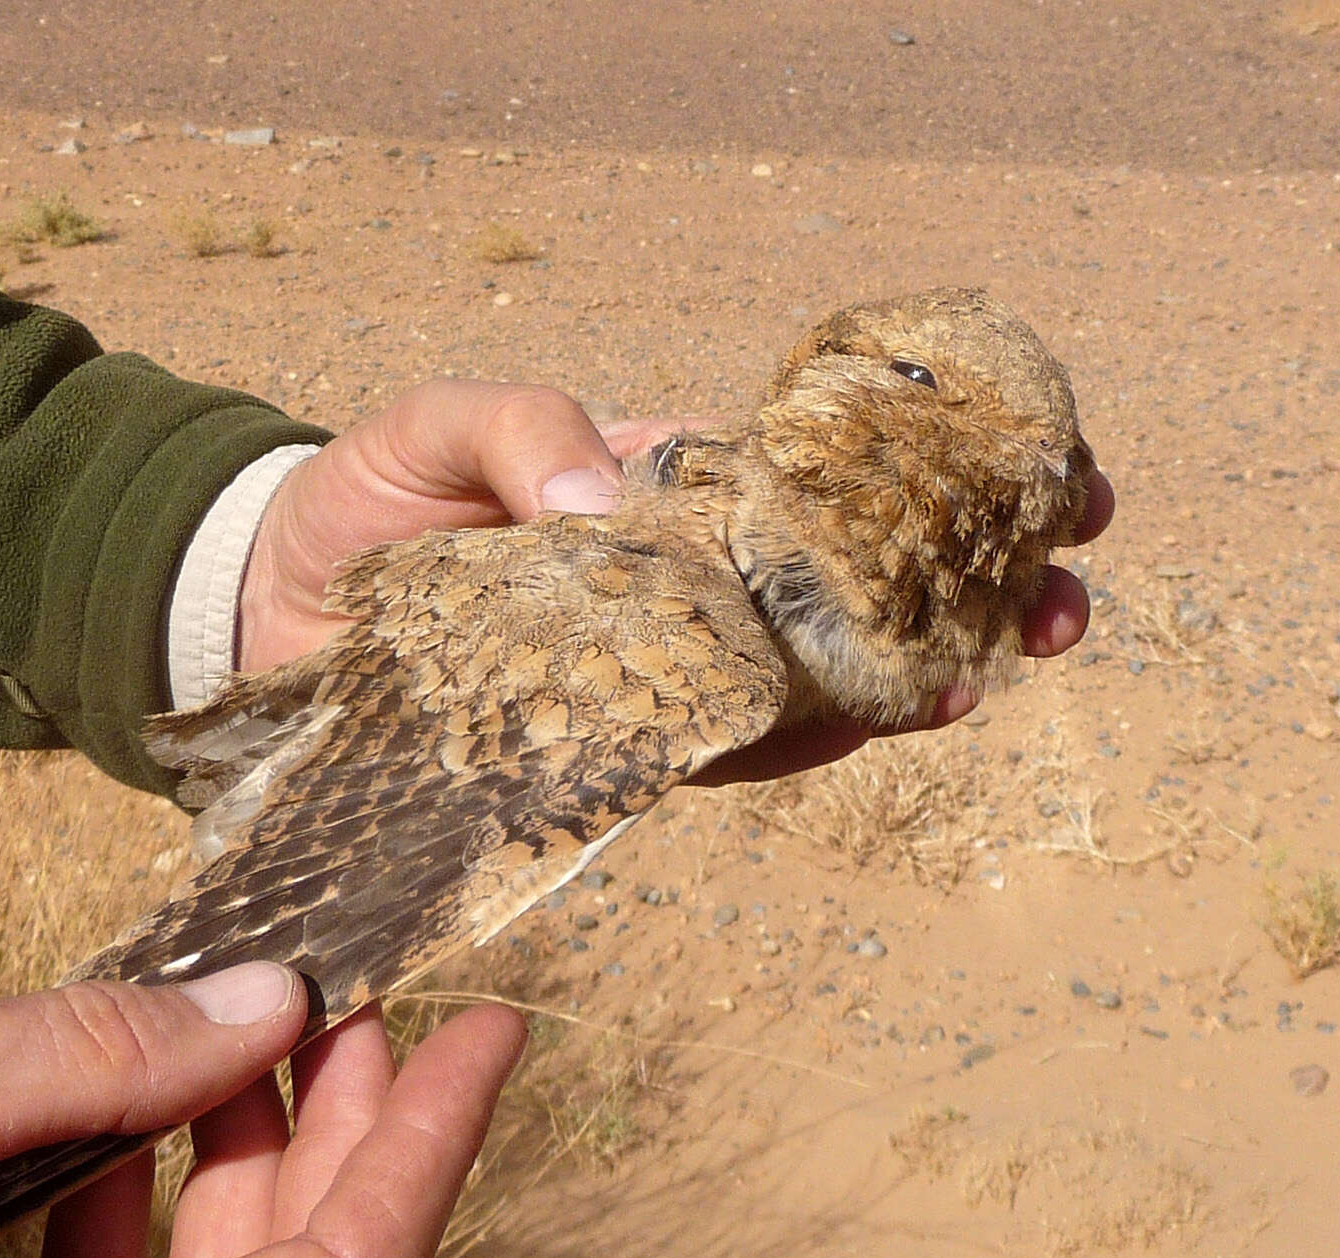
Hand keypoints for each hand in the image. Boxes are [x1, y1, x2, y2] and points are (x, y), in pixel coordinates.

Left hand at [236, 379, 1113, 780]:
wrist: (273, 615)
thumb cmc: (364, 501)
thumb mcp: (438, 424)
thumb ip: (522, 427)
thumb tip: (611, 502)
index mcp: (679, 491)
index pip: (834, 484)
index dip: (946, 482)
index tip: (1055, 482)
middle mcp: (693, 586)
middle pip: (859, 590)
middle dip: (978, 594)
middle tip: (1066, 602)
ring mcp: (668, 672)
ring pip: (818, 681)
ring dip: (916, 676)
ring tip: (990, 668)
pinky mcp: (621, 750)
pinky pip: (728, 751)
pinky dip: (800, 740)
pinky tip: (870, 722)